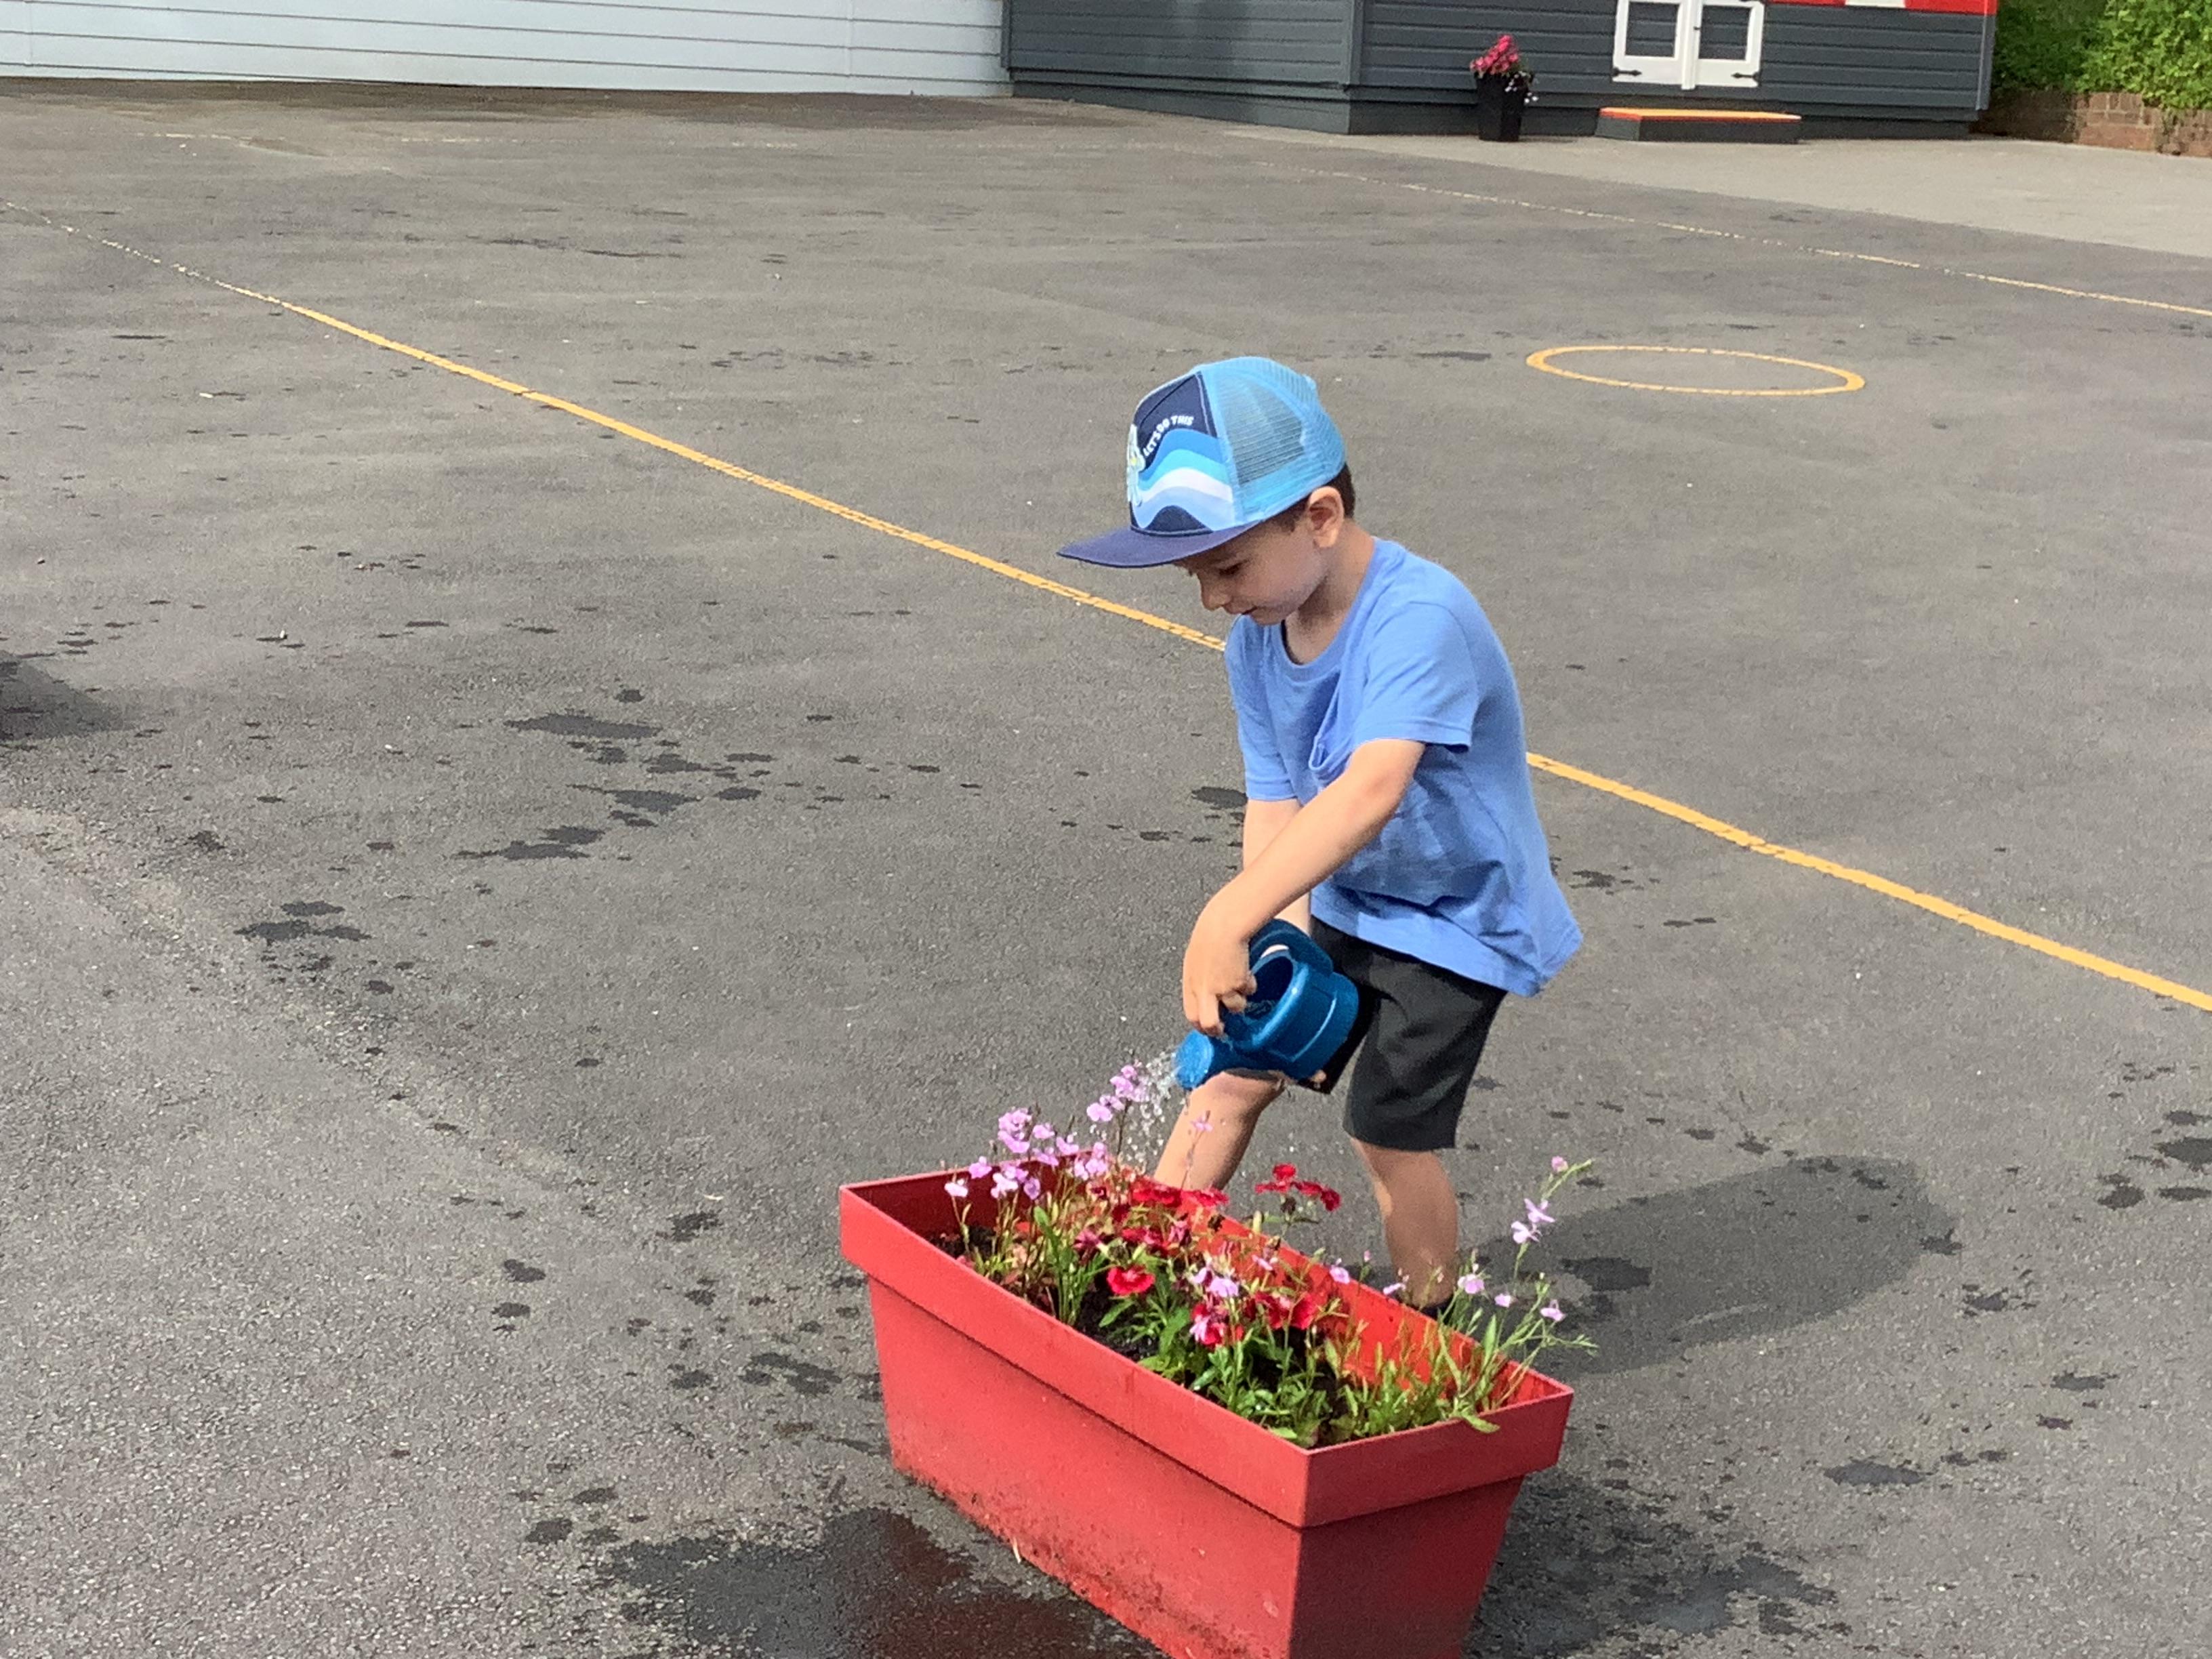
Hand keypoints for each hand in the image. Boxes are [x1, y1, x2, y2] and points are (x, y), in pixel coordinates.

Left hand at [1182, 902, 1256, 1037]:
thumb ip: (1199, 981)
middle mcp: (1204, 990)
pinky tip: (1246, 970)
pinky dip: (1250, 985)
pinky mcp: (1240, 983)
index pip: (1192, 1016)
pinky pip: (1249, 991)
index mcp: (1190, 985)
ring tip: (1240, 983)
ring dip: (1240, 1000)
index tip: (1209, 1027)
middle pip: (1209, 1024)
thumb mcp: (1196, 962)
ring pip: (1236, 1008)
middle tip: (1225, 1029)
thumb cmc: (1209, 937)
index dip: (1201, 1026)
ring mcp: (1222, 989)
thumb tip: (1207, 997)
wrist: (1223, 926)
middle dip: (1218, 1030)